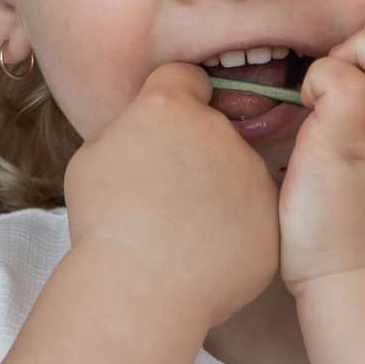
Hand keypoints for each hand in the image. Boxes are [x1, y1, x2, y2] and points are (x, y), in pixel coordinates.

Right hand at [64, 61, 280, 333]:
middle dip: (195, 151)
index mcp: (170, 107)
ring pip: (237, 173)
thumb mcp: (93, 155)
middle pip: (213, 128)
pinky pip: (253, 216)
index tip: (164, 127)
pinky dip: (233, 231)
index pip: (185, 77)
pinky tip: (203, 253)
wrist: (140, 286)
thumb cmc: (104, 220)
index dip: (174, 97)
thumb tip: (144, 126)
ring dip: (216, 193)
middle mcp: (219, 130)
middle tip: (164, 193)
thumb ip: (129, 128)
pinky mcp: (271, 217)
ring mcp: (251, 174)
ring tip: (181, 232)